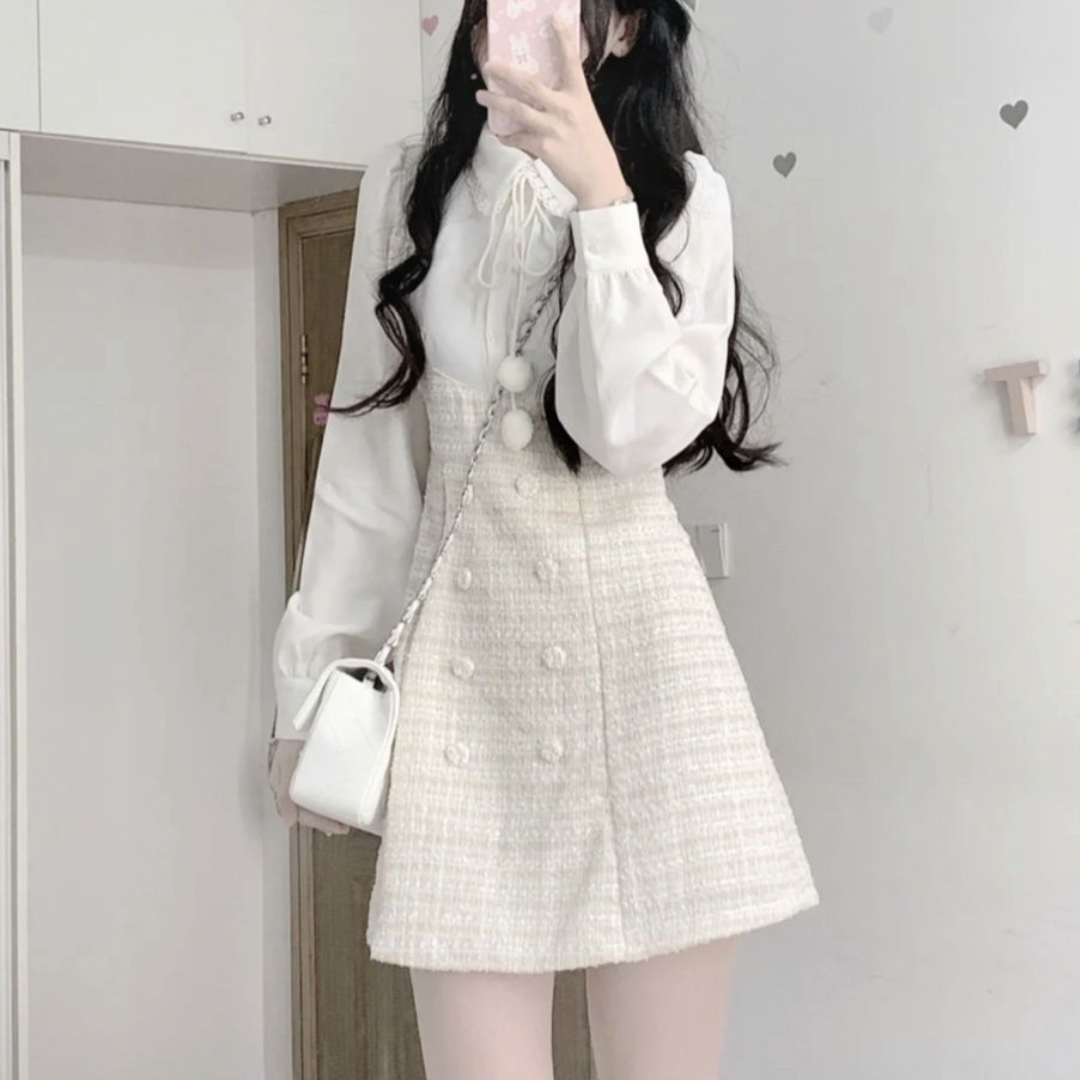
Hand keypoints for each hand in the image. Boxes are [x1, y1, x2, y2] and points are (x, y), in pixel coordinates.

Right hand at [267, 739, 351, 835]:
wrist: (299, 712)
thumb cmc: (291, 737)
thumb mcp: (287, 763)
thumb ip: (285, 794)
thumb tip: (288, 822)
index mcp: (282, 786)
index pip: (302, 813)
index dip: (320, 822)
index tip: (338, 828)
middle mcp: (289, 784)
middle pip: (308, 810)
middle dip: (325, 819)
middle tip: (345, 826)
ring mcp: (298, 776)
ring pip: (311, 800)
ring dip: (326, 810)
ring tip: (343, 818)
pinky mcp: (309, 767)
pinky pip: (316, 787)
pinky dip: (326, 796)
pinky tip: (335, 799)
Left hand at [476, 14, 632, 210]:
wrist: (599, 180)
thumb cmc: (593, 150)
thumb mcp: (585, 118)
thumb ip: (566, 104)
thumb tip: (542, 98)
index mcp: (579, 96)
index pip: (570, 61)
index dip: (562, 38)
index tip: (555, 19)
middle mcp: (565, 108)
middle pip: (529, 84)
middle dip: (505, 73)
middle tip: (489, 66)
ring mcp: (554, 127)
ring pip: (517, 110)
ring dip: (496, 102)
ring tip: (481, 96)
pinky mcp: (545, 147)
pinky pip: (519, 138)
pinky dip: (508, 137)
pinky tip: (500, 135)